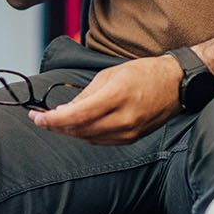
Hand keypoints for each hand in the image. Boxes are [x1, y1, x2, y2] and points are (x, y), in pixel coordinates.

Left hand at [29, 54, 183, 143]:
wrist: (176, 84)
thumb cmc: (144, 73)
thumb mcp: (111, 74)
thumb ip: (86, 94)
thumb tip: (63, 110)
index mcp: (117, 96)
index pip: (76, 115)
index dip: (52, 119)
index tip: (36, 117)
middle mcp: (123, 118)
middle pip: (79, 130)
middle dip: (56, 126)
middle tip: (40, 119)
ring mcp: (129, 132)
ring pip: (88, 138)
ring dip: (69, 131)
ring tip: (57, 121)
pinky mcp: (132, 139)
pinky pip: (101, 141)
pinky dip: (86, 134)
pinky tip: (79, 126)